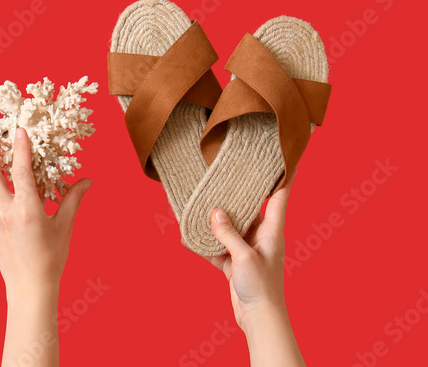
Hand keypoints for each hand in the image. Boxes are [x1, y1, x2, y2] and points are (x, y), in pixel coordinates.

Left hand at [0, 128, 90, 295]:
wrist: (29, 290)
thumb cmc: (50, 260)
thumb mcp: (65, 227)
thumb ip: (73, 200)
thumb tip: (86, 181)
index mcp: (27, 210)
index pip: (19, 171)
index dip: (19, 148)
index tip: (19, 131)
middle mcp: (7, 213)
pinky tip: (7, 187)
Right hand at [208, 171, 293, 329]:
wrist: (259, 319)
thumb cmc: (262, 288)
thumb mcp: (244, 257)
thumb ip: (228, 233)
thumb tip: (214, 211)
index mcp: (272, 231)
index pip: (280, 197)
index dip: (284, 176)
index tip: (285, 156)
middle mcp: (260, 237)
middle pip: (250, 208)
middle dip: (238, 193)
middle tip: (226, 173)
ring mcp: (246, 250)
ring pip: (230, 227)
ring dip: (216, 219)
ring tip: (200, 202)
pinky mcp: (234, 263)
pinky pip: (217, 247)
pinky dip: (205, 242)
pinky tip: (190, 235)